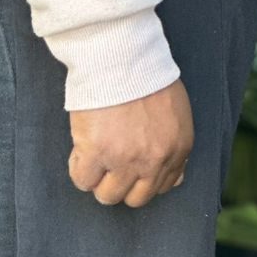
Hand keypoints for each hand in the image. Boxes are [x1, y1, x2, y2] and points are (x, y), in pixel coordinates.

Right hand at [68, 80, 194, 208]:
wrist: (122, 57)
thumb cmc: (146, 78)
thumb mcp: (176, 114)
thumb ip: (175, 148)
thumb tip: (173, 180)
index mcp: (177, 149)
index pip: (161, 187)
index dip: (141, 178)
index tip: (129, 164)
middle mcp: (154, 160)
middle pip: (135, 198)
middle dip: (120, 185)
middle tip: (109, 164)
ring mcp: (124, 160)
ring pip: (107, 195)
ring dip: (98, 180)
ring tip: (93, 156)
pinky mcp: (96, 154)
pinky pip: (83, 180)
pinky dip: (79, 169)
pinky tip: (81, 150)